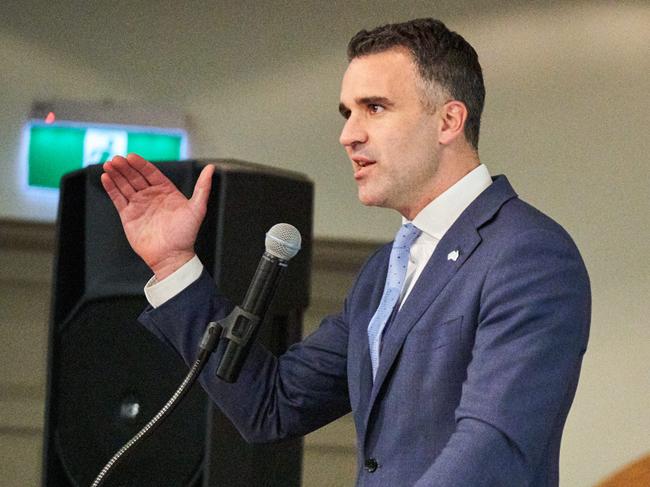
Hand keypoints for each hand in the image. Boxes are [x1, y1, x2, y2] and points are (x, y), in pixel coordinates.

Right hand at [101, 154, 214, 279]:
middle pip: (136, 177)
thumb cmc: (186, 234)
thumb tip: (211, 167)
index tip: (131, 156)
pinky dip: (111, 188)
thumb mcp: (197, 208)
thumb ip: (203, 187)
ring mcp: (139, 205)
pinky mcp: (128, 216)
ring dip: (117, 174)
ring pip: (125, 185)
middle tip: (116, 159)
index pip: (151, 173)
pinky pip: (118, 199)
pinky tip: (106, 177)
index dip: (141, 164)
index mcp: (166, 191)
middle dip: (125, 167)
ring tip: (108, 164)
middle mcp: (152, 196)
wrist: (172, 256)